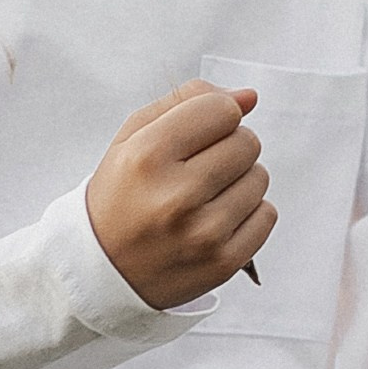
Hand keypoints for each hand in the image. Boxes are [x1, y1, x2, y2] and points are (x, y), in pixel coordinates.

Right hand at [86, 82, 274, 309]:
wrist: (100, 271)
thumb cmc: (119, 198)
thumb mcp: (132, 139)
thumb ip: (186, 103)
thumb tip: (248, 97)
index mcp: (147, 157)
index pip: (222, 110)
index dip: (215, 117)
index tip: (198, 134)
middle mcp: (176, 196)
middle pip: (247, 142)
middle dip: (228, 148)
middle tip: (197, 170)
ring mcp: (203, 233)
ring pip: (260, 178)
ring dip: (239, 182)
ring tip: (204, 198)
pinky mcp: (223, 262)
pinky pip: (267, 215)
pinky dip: (248, 214)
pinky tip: (216, 220)